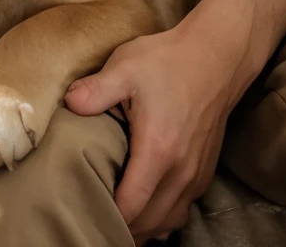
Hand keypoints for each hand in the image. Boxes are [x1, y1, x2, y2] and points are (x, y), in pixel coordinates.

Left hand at [64, 22, 245, 243]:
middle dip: (124, 227)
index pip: (132, 205)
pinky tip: (147, 208)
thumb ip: (96, 90)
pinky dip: (164, 218)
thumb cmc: (169, 61)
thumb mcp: (126, 67)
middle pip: (150, 222)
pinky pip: (183, 209)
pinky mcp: (205, 170)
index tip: (87, 210)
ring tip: (119, 219)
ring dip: (144, 227)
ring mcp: (196, 174)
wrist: (216, 57)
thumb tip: (69, 103)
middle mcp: (181, 171)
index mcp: (158, 150)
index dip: (110, 215)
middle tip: (96, 218)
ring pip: (169, 220)